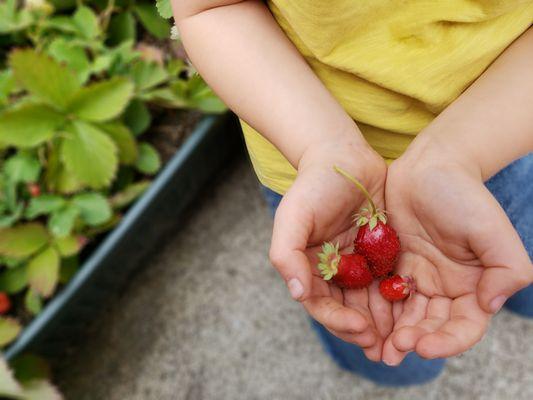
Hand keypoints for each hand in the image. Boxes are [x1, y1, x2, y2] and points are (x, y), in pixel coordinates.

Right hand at [269, 137, 390, 359]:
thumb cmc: (313, 186)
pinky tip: (411, 311)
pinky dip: (396, 299)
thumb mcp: (292, 216)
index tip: (360, 328)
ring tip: (399, 341)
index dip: (337, 320)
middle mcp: (332, 270)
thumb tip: (296, 292)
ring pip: (369, 302)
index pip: (320, 304)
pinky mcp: (379, 253)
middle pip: (345, 310)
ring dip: (381, 324)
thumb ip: (286, 254)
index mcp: (309, 267)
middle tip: (383, 346)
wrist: (343, 157)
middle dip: (362, 330)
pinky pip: (388, 281)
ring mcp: (357, 263)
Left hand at [381, 139, 532, 364]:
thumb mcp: (492, 230)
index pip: (464, 326)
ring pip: (405, 315)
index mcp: (473, 285)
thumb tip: (490, 305)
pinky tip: (361, 319)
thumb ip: (506, 270)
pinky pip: (382, 293)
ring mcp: (418, 277)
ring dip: (391, 334)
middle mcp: (446, 287)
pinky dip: (375, 309)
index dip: (446, 343)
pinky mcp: (393, 265)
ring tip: (374, 348)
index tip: (421, 347)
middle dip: (413, 341)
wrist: (431, 166)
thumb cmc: (464, 195)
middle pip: (430, 326)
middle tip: (391, 352)